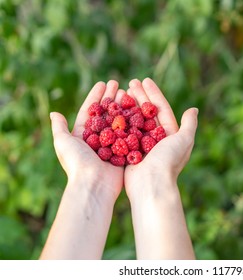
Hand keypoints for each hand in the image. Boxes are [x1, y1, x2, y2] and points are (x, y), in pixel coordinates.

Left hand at [50, 80, 124, 202]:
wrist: (93, 184)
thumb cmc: (77, 163)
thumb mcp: (63, 143)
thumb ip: (59, 128)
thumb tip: (54, 113)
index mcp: (83, 135)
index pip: (90, 111)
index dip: (96, 96)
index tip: (103, 83)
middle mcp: (98, 139)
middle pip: (106, 113)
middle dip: (111, 98)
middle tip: (119, 85)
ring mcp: (112, 145)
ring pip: (118, 121)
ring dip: (123, 106)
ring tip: (129, 93)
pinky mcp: (124, 152)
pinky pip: (130, 133)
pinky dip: (134, 121)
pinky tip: (139, 109)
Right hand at [124, 78, 197, 200]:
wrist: (151, 185)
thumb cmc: (168, 161)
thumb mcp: (183, 140)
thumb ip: (189, 125)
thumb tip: (194, 109)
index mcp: (170, 135)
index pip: (161, 109)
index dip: (153, 94)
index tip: (144, 80)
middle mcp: (156, 139)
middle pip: (146, 112)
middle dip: (139, 96)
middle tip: (130, 82)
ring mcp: (141, 145)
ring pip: (134, 121)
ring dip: (128, 106)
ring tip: (120, 91)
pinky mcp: (129, 152)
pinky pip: (123, 132)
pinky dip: (119, 121)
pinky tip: (112, 109)